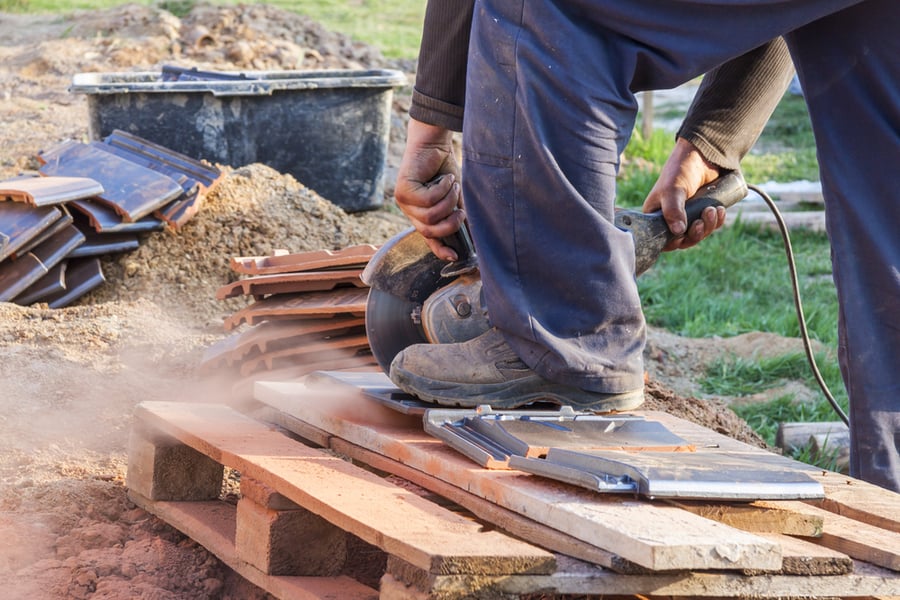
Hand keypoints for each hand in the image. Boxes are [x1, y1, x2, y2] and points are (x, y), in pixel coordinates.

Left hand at [394, 119, 464, 260]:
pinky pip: (428, 200)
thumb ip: (457, 215)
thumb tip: (471, 238)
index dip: (440, 250)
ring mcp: (404, 202)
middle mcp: (410, 212)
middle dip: (450, 222)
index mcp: (421, 216)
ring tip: (452, 185)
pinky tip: (445, 178)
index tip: (455, 256)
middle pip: (430, 231)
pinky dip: (442, 189)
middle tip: (461, 210)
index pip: (428, 239)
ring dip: (448, 201)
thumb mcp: (454, 198)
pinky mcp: (403, 190)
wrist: (434, 143)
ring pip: (431, 216)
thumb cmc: (445, 169)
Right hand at [642, 137, 725, 250]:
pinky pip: (711, 225)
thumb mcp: (672, 190)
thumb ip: (673, 211)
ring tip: (713, 210)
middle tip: (701, 222)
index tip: (682, 236)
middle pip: (684, 240)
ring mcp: (689, 216)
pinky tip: (720, 210)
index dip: (674, 242)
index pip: (663, 239)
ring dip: (708, 226)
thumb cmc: (680, 170)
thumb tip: (678, 232)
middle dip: (695, 234)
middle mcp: (671, 218)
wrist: (703, 155)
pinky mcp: (703, 212)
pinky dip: (717, 221)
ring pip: (699, 233)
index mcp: (657, 215)